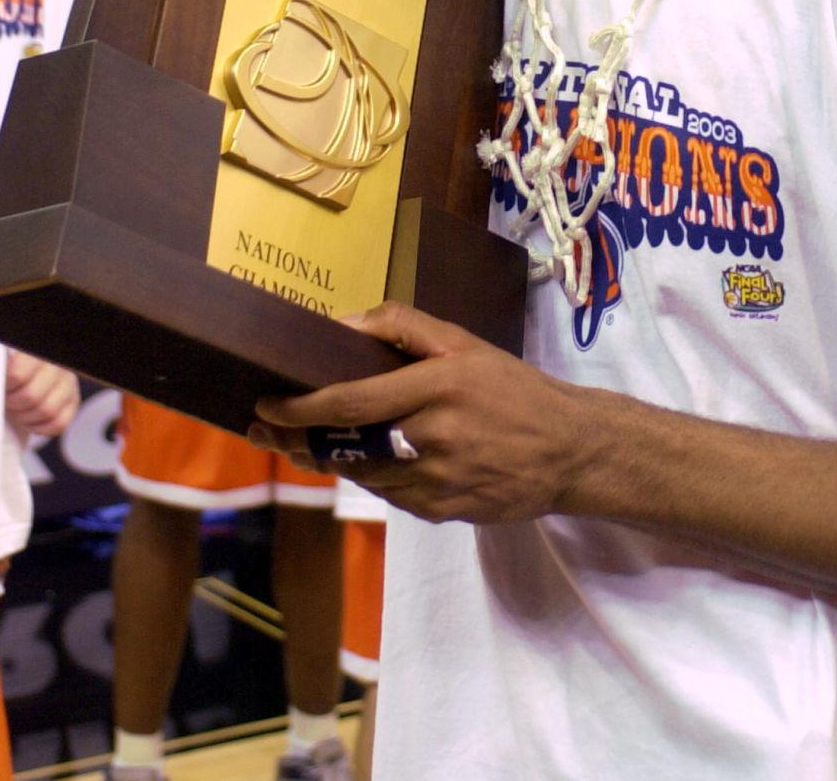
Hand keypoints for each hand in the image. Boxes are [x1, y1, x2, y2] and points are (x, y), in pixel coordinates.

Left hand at [5, 352, 80, 437]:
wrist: (20, 379)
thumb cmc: (4, 373)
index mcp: (34, 352)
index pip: (17, 374)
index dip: (5, 388)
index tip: (0, 388)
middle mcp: (57, 365)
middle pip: (32, 396)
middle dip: (13, 405)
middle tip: (6, 402)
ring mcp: (68, 383)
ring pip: (47, 410)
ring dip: (25, 417)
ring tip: (16, 411)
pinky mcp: (73, 402)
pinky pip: (59, 423)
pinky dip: (41, 428)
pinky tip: (30, 420)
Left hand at [252, 304, 587, 524]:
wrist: (570, 450)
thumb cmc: (514, 389)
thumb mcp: (466, 343)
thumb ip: (405, 327)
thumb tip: (344, 324)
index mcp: (438, 388)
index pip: (352, 402)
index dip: (302, 407)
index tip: (267, 403)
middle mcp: (433, 438)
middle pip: (346, 447)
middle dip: (299, 439)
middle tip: (266, 429)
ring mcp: (437, 482)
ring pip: (363, 475)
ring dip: (330, 461)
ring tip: (305, 442)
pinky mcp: (442, 512)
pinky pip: (390, 496)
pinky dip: (372, 478)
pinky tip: (366, 462)